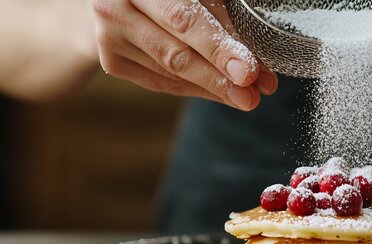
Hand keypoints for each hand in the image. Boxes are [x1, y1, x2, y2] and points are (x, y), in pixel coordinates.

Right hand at [91, 0, 276, 110]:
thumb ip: (216, 13)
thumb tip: (253, 53)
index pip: (184, 19)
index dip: (219, 47)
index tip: (248, 70)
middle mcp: (115, 10)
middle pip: (175, 54)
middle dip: (219, 77)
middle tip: (253, 94)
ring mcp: (109, 39)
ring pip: (171, 73)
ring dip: (214, 87)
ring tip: (248, 96)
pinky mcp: (113, 62)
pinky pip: (162, 83)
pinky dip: (197, 89)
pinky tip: (222, 94)